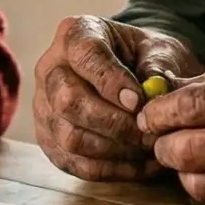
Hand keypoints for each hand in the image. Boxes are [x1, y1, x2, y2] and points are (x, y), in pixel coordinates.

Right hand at [33, 16, 204, 182]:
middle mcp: (50, 69)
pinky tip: (143, 166)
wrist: (135, 75)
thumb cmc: (147, 58)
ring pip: (70, 137)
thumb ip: (157, 67)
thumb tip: (155, 90)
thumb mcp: (160, 51)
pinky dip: (113, 170)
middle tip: (148, 133)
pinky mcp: (51, 141)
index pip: (84, 55)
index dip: (110, 80)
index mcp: (75, 34)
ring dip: (115, 150)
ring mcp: (45, 107)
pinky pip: (77, 164)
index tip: (138, 101)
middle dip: (113, 123)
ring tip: (150, 149)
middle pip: (68, 101)